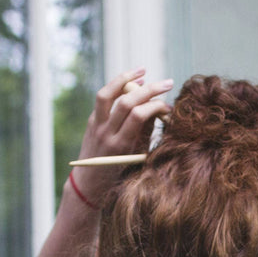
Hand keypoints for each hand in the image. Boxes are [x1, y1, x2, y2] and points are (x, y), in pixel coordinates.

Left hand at [69, 68, 172, 205]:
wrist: (88, 185)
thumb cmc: (117, 177)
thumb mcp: (135, 160)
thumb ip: (145, 135)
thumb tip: (157, 112)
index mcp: (119, 146)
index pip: (138, 115)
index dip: (155, 106)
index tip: (168, 107)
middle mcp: (106, 133)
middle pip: (126, 101)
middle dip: (149, 89)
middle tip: (167, 83)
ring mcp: (96, 125)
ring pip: (107, 94)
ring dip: (126, 79)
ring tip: (143, 71)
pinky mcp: (91, 121)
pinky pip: (103, 99)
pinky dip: (117, 87)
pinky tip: (130, 83)